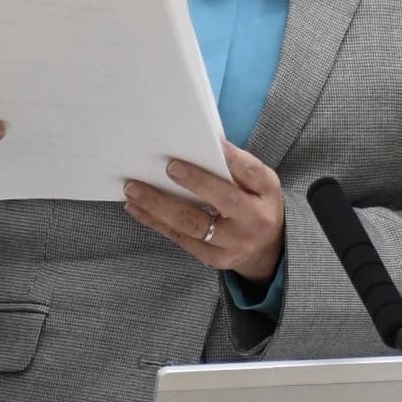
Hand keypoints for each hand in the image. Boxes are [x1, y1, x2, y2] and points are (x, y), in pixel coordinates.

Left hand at [123, 140, 284, 283]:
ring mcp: (231, 245)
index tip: (214, 143)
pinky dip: (155, 221)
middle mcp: (252, 222)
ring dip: (159, 206)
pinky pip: (180, 239)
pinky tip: (136, 208)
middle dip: (195, 183)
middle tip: (168, 166)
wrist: (267, 249)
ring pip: (192, 225)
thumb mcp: (260, 182)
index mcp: (266, 195)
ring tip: (134, 189)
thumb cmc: (256, 202)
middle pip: (221, 202)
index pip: (250, 172)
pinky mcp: (212, 259)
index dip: (232, 159)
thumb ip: (238, 165)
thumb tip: (204, 144)